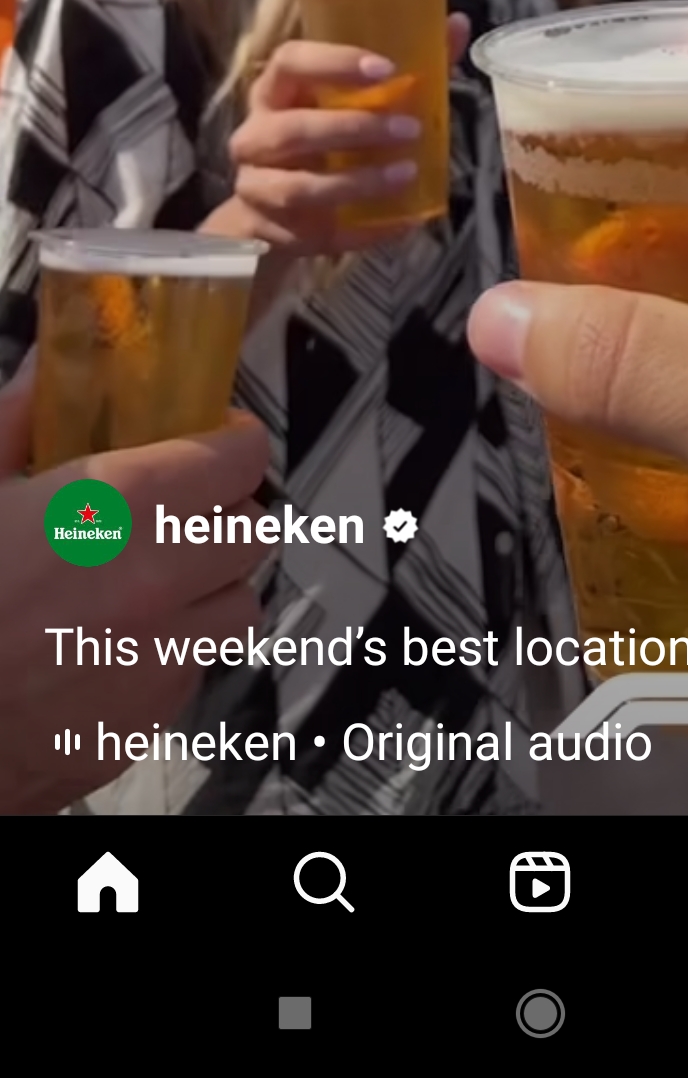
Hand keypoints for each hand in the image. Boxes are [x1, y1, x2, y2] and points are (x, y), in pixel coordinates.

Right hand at [0, 366, 270, 815]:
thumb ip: (18, 419)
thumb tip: (42, 376)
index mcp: (123, 507)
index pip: (244, 458)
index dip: (231, 441)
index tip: (212, 438)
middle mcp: (159, 583)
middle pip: (253, 532)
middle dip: (224, 513)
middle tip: (179, 509)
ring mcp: (160, 661)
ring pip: (236, 608)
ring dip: (210, 586)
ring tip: (153, 579)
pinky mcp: (147, 721)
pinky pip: (193, 672)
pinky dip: (170, 652)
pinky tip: (112, 643)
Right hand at [222, 15, 469, 258]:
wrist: (273, 211)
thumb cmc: (321, 140)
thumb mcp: (351, 103)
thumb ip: (402, 67)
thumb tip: (457, 24)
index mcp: (275, 92)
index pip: (289, 62)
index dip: (333, 62)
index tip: (385, 68)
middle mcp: (256, 136)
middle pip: (294, 130)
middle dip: (354, 129)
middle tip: (410, 130)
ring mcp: (255, 186)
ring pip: (299, 187)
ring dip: (357, 182)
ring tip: (406, 175)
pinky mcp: (268, 231)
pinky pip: (317, 234)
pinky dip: (364, 230)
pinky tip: (403, 222)